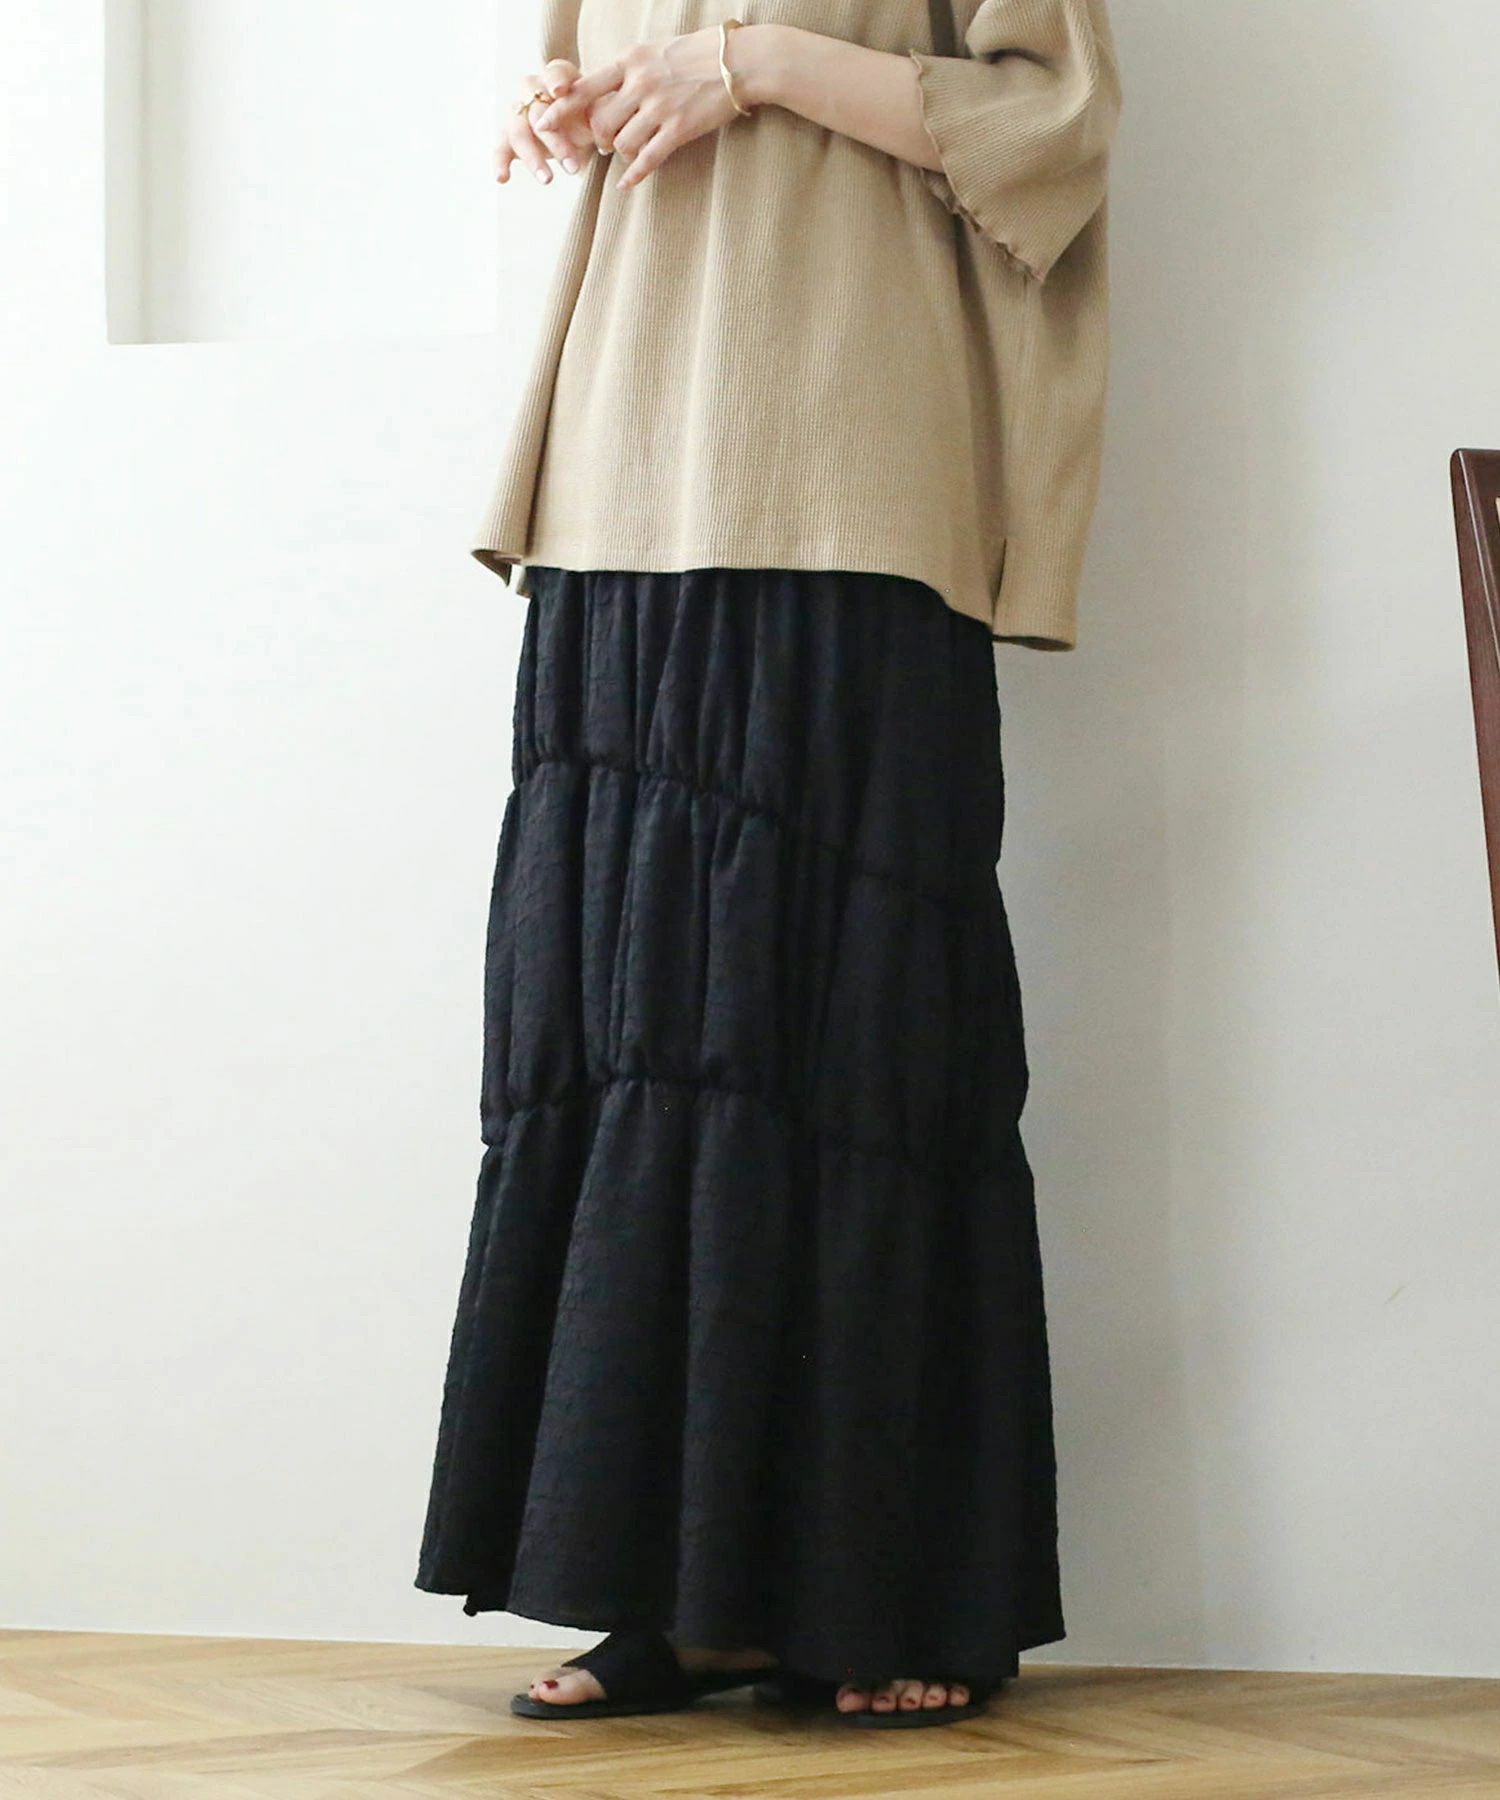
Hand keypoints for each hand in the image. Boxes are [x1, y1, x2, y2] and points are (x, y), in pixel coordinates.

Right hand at [496, 60, 594, 184]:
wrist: (579, 129)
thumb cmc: (591, 115)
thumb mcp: (601, 111)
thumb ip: (603, 111)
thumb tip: (611, 125)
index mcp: (557, 77)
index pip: (554, 74)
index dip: (555, 82)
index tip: (559, 93)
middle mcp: (532, 91)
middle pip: (537, 112)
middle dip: (555, 140)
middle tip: (574, 167)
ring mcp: (517, 113)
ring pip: (520, 133)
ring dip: (533, 158)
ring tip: (548, 181)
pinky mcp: (508, 136)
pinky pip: (500, 148)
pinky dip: (499, 163)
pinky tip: (502, 178)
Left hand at [534, 29, 743, 191]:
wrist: (741, 62)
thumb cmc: (699, 55)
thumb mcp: (656, 51)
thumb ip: (630, 71)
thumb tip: (606, 91)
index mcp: (631, 61)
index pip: (585, 86)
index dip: (561, 108)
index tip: (542, 123)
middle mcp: (641, 83)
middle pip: (600, 122)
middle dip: (597, 138)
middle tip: (603, 143)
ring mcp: (660, 107)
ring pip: (622, 143)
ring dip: (620, 152)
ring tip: (628, 150)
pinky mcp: (680, 129)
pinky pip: (648, 159)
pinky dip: (634, 175)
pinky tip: (626, 184)